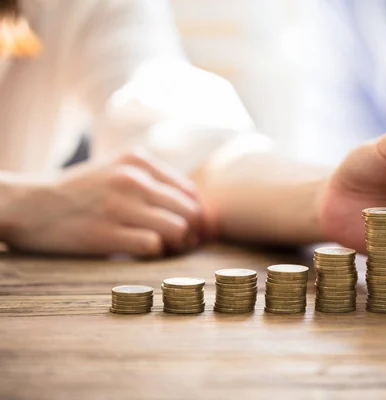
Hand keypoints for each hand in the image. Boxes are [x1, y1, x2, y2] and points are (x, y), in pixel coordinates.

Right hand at [1, 149, 204, 256]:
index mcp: (138, 160)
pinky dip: (154, 254)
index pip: (191, 192)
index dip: (197, 215)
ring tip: (164, 249)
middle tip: (182, 244)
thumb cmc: (81, 192)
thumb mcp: (117, 170)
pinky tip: (142, 253)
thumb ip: (154, 183)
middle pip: (190, 211)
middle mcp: (132, 178)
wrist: (29, 204)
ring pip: (178, 228)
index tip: (191, 229)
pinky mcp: (104, 232)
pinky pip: (152, 246)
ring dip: (176, 245)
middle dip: (192, 232)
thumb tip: (199, 213)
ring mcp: (119, 205)